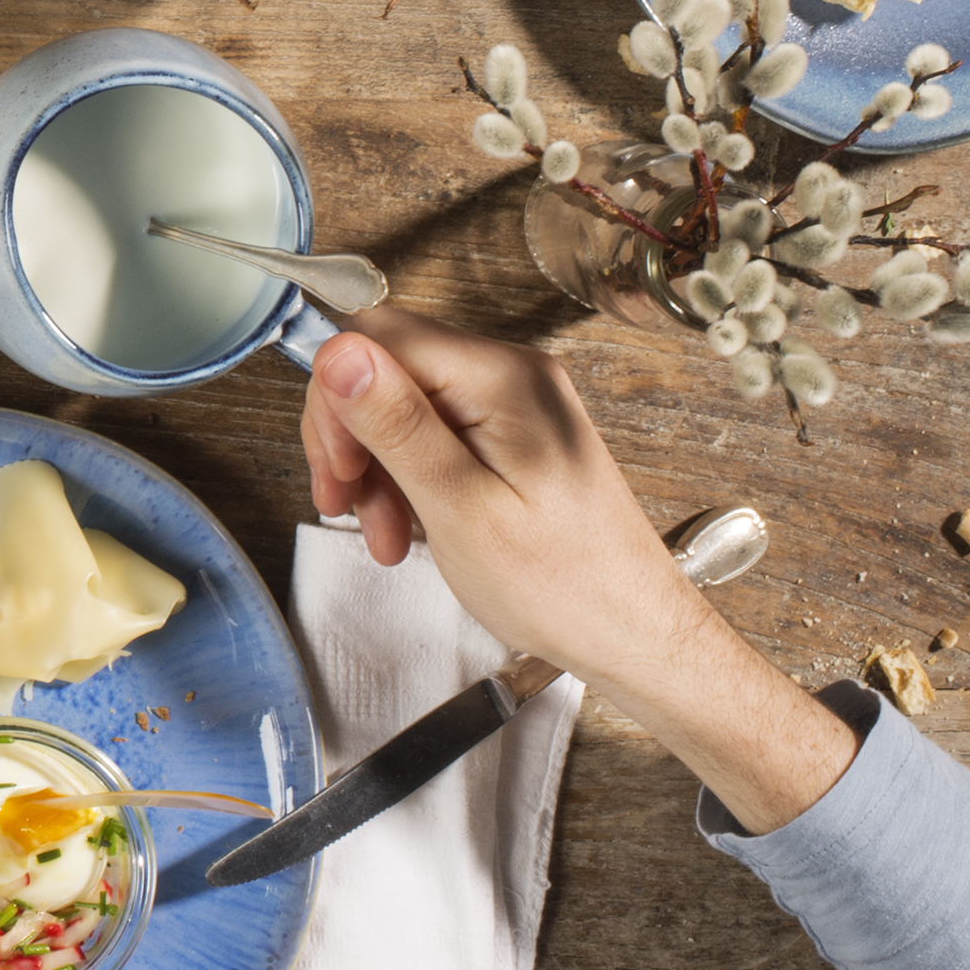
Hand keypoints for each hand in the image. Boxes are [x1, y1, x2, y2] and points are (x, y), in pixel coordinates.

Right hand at [302, 309, 728, 688]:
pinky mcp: (515, 433)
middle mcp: (513, 374)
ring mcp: (516, 403)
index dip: (337, 398)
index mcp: (504, 378)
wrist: (633, 632)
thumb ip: (397, 423)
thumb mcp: (459, 508)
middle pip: (386, 369)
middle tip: (344, 504)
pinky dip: (408, 476)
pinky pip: (435, 431)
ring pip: (403, 404)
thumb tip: (338, 351)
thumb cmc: (561, 587)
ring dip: (376, 466)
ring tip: (383, 534)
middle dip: (353, 438)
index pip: (377, 337)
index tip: (336, 467)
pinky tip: (408, 525)